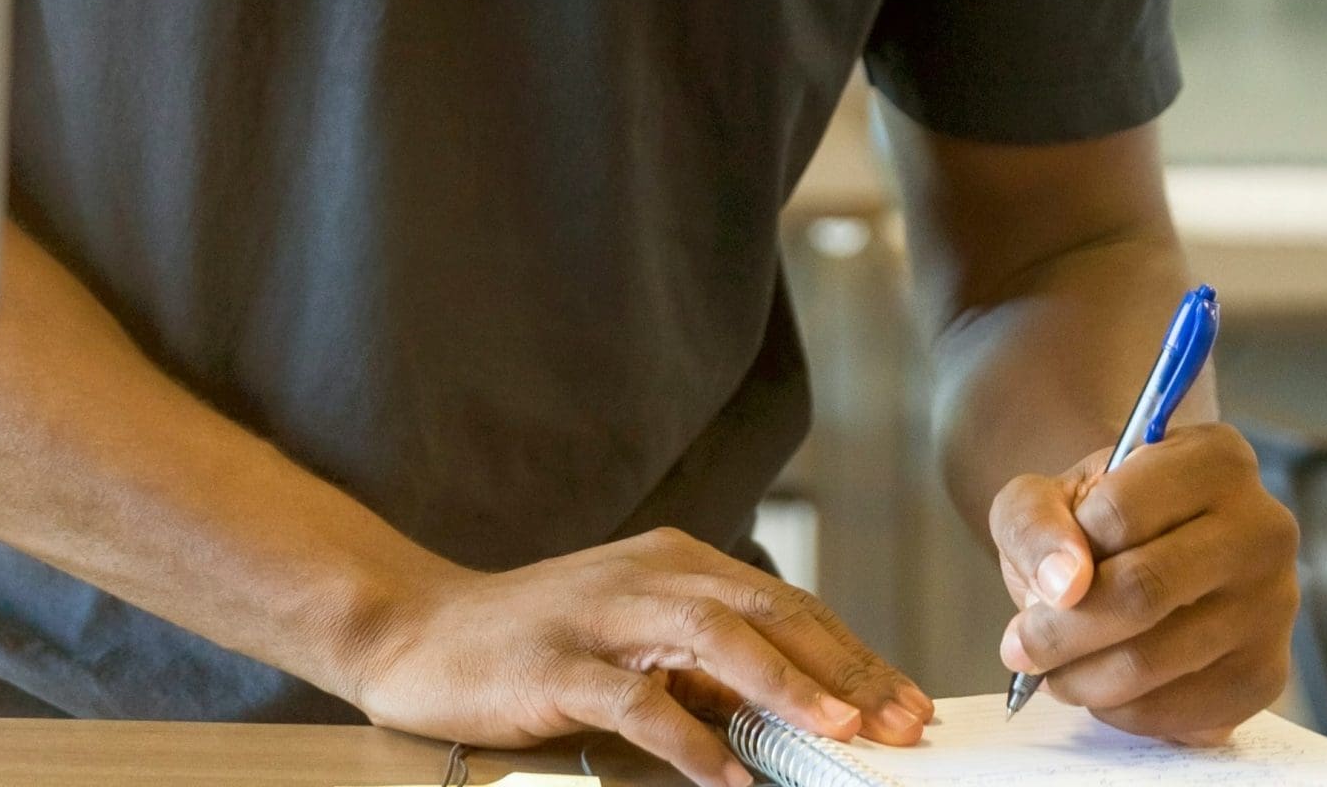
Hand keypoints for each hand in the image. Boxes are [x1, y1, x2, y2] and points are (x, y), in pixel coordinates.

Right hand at [345, 528, 934, 786]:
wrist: (420, 628)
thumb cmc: (534, 642)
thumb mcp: (632, 639)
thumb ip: (704, 664)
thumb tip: (796, 711)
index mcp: (672, 562)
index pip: (785, 604)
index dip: (852, 654)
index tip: (907, 704)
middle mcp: (645, 575)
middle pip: (765, 611)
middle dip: (842, 669)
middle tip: (899, 722)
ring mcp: (600, 616)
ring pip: (711, 637)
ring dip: (781, 684)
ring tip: (837, 730)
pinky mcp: (558, 663)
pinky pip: (636, 700)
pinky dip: (689, 739)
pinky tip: (727, 777)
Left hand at [991, 423, 1296, 742]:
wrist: (1142, 550)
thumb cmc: (1093, 516)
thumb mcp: (1044, 495)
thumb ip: (1035, 522)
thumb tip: (1064, 585)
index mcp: (1214, 458)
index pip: (1120, 511)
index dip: (1064, 552)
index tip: (1038, 577)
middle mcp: (1263, 528)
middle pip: (1143, 591)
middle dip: (1063, 632)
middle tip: (1019, 648)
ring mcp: (1275, 606)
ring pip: (1160, 658)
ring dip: (1085, 677)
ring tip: (1050, 670)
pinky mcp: (1268, 673)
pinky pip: (1188, 711)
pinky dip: (1126, 710)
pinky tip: (1098, 688)